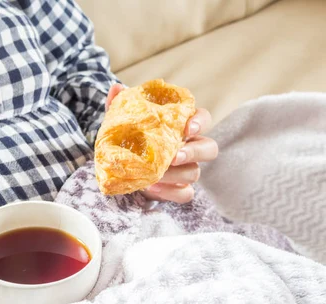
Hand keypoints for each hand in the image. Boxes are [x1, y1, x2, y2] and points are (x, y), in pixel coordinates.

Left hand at [105, 83, 218, 202]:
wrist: (119, 169)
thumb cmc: (128, 140)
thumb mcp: (120, 122)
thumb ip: (119, 105)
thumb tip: (117, 88)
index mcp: (181, 126)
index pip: (203, 118)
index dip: (200, 121)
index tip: (188, 127)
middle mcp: (190, 147)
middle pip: (209, 148)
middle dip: (194, 152)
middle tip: (174, 156)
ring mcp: (186, 170)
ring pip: (195, 172)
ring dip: (175, 175)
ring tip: (154, 176)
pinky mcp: (177, 189)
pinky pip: (185, 193)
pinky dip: (171, 192)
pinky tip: (153, 188)